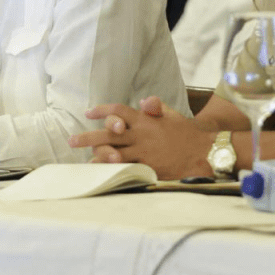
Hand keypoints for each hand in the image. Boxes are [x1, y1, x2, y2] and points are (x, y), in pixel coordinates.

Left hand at [67, 97, 213, 179]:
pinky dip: (115, 169)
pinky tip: (104, 172)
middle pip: (109, 134)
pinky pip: (128, 168)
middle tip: (72, 140)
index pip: (119, 110)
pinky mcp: (149, 166)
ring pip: (115, 152)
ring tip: (84, 159)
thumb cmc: (184, 131)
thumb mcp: (170, 114)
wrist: (203, 150)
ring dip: (98, 155)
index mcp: (144, 120)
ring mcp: (144, 152)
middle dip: (89, 137)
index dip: (102, 110)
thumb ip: (155, 107)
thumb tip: (145, 102)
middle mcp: (141, 135)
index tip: (88, 112)